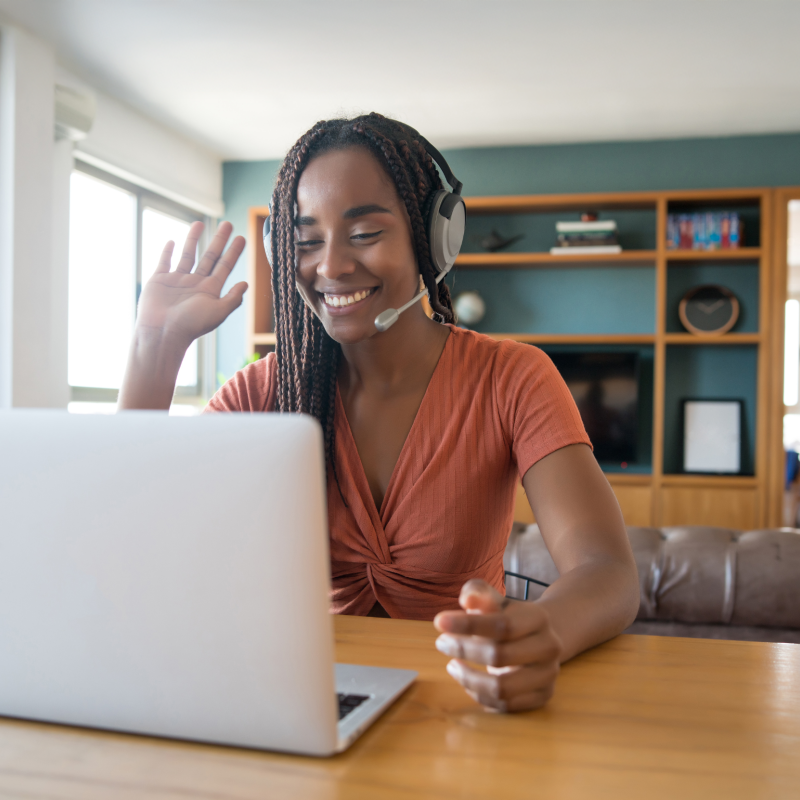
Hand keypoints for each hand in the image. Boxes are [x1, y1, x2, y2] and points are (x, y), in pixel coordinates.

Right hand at [136, 221, 246, 347]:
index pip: (225, 266)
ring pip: (188, 255)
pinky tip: (173, 241)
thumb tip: (246, 284)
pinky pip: (164, 262)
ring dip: (193, 239)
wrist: (162, 333)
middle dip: (219, 241)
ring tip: (199, 223)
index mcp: (210, 291)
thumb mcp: (218, 312)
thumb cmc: (191, 325)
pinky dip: (168, 252)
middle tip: (227, 224)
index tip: (242, 237)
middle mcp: (195, 284)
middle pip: (210, 257)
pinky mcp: (159, 281)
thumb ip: (232, 298)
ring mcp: (177, 281)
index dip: (233, 252)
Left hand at [433, 580, 561, 712]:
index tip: (438, 622)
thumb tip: (467, 599)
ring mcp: (548, 674)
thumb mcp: (494, 600)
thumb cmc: (509, 616)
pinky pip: (506, 705)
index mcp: (538, 618)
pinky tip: (467, 682)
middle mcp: (549, 647)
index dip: (468, 625)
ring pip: (502, 688)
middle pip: (499, 656)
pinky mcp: (543, 696)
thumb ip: (478, 593)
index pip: (501, 625)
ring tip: (451, 666)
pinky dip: (480, 695)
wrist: (542, 637)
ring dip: (468, 679)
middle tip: (441, 643)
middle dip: (463, 650)